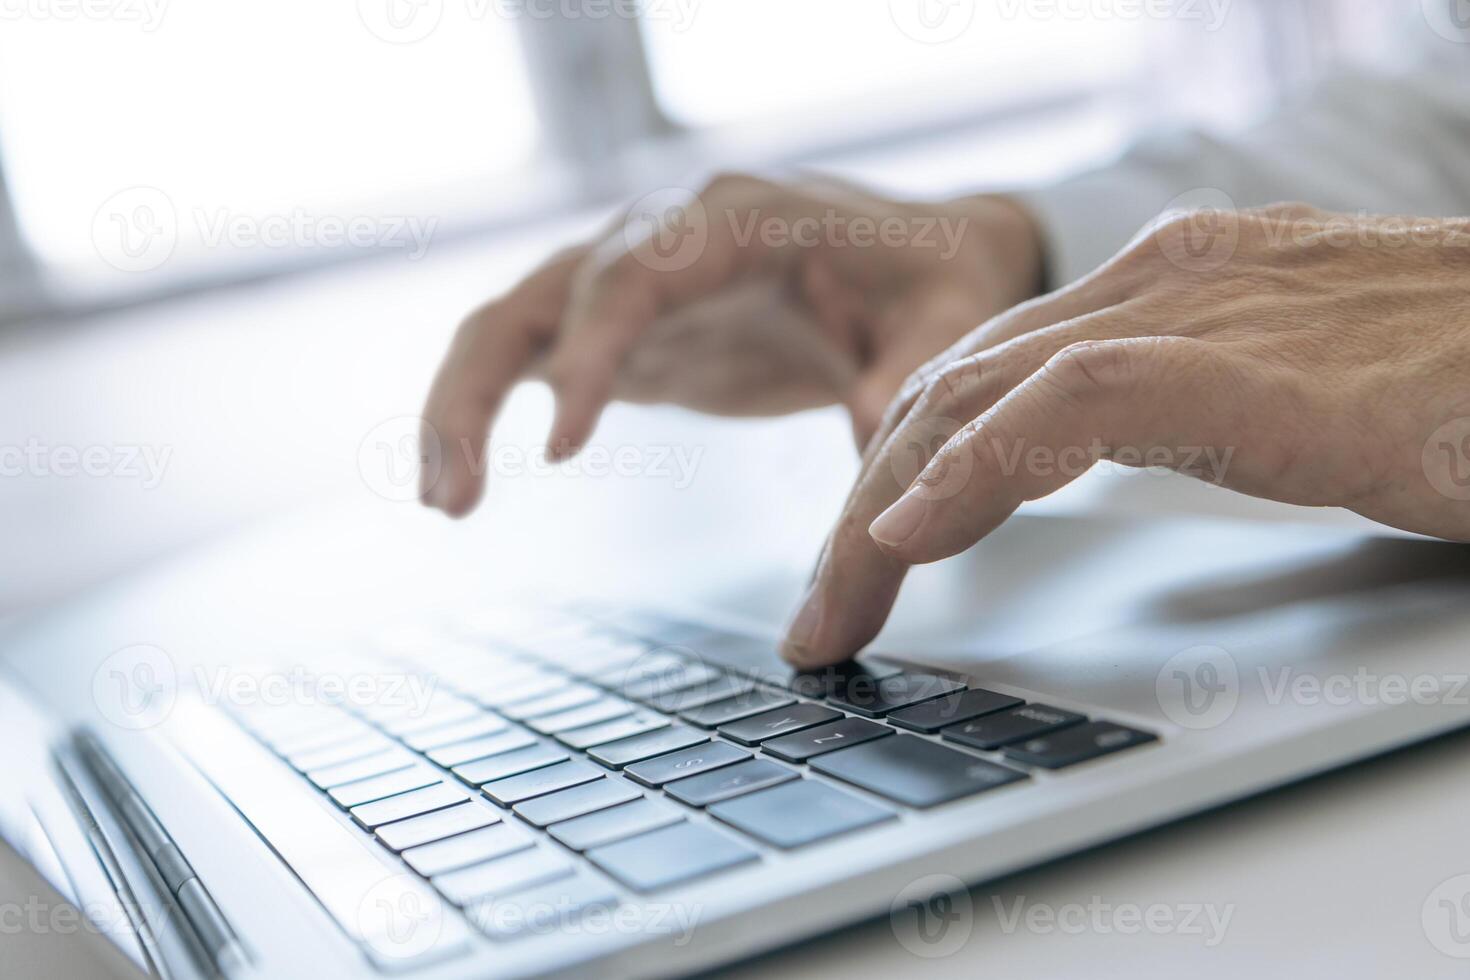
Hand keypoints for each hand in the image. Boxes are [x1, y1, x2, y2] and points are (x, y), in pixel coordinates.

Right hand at [420, 173, 1042, 515]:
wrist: (916, 264)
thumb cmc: (929, 280)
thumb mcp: (944, 323)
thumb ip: (908, 378)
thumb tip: (871, 451)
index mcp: (737, 219)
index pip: (636, 272)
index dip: (590, 348)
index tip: (563, 442)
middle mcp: (663, 238)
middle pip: (539, 294)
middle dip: (482, 386)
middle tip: (457, 492)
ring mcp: (632, 284)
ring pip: (510, 324)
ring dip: (460, 405)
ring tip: (443, 501)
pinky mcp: (623, 334)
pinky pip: (529, 361)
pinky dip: (485, 416)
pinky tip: (461, 486)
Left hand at [781, 203, 1469, 666]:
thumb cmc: (1448, 379)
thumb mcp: (1271, 396)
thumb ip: (1170, 414)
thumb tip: (1077, 472)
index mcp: (1157, 290)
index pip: (975, 377)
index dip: (896, 474)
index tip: (856, 571)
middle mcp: (1153, 283)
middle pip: (950, 392)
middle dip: (862, 509)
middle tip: (818, 617)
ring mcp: (1194, 311)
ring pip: (978, 396)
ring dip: (884, 511)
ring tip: (834, 610)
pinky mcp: (1244, 362)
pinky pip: (1069, 406)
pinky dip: (978, 469)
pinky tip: (915, 537)